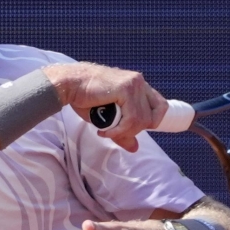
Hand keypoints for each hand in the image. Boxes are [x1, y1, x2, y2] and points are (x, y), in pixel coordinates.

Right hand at [44, 63, 167, 151]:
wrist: (68, 85)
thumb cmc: (85, 98)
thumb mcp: (107, 118)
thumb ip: (123, 131)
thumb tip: (135, 148)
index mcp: (138, 85)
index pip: (160, 106)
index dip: (151, 122)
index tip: (131, 130)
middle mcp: (139, 82)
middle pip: (153, 117)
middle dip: (133, 131)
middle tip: (113, 132)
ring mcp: (135, 84)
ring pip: (142, 121)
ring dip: (123, 132)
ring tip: (106, 132)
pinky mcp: (126, 89)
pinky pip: (132, 119)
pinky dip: (119, 130)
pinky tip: (103, 131)